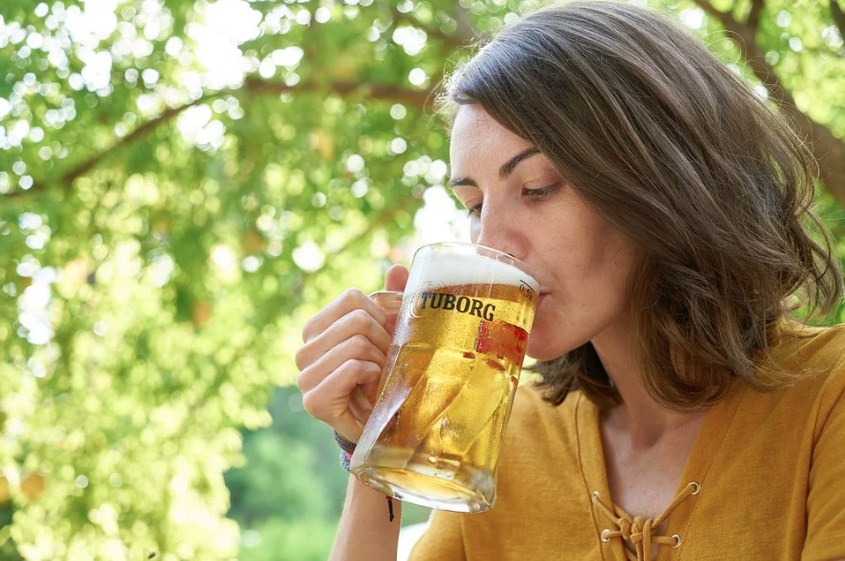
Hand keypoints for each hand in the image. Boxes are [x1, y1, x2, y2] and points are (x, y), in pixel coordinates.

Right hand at [295, 264, 408, 443]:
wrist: (378, 426)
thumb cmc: (382, 376)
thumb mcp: (387, 335)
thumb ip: (391, 301)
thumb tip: (398, 268)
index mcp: (316, 329)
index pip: (352, 298)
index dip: (379, 316)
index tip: (384, 339)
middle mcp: (303, 350)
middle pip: (358, 319)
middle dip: (383, 341)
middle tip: (384, 364)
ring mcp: (304, 376)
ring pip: (357, 343)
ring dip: (380, 362)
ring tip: (378, 379)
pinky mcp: (314, 400)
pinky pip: (353, 367)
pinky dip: (372, 376)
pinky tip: (371, 389)